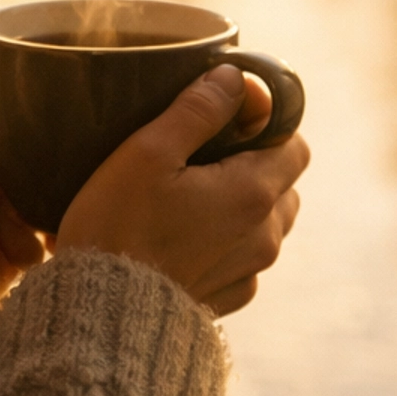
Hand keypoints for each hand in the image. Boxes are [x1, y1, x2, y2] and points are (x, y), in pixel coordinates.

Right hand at [55, 65, 308, 315]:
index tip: (226, 118)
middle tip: (201, 157)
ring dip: (242, 204)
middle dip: (254, 163)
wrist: (101, 317)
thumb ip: (197, 109)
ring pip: (267, 222)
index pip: (294, 144)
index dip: (266, 125)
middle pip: (283, 183)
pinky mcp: (230, 298)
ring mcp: (250, 271)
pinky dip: (225, 242)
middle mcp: (266, 235)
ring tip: (190, 198)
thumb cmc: (117, 228)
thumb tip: (233, 78)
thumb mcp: (147, 153)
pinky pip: (244, 257)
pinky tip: (182, 238)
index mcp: (254, 192)